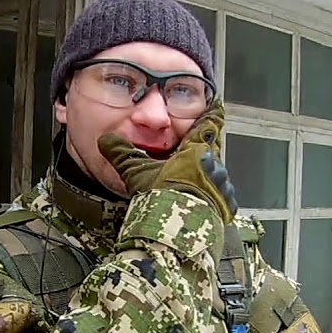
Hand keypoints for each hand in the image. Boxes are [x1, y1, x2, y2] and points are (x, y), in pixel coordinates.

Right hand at [97, 100, 237, 221]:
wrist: (179, 225)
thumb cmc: (162, 195)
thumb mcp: (136, 171)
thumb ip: (121, 154)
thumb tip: (106, 140)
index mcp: (195, 150)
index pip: (207, 125)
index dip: (212, 115)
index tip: (217, 106)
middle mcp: (213, 164)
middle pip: (211, 151)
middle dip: (203, 152)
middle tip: (194, 156)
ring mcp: (221, 186)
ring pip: (217, 175)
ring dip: (208, 177)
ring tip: (194, 186)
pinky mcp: (225, 207)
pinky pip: (222, 199)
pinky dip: (214, 199)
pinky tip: (203, 204)